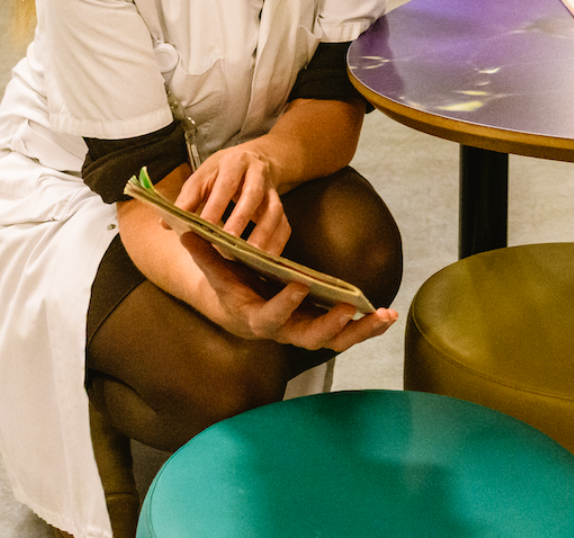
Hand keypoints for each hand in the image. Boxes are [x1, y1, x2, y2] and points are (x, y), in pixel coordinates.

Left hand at [174, 139, 288, 251]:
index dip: (215, 206)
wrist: (260, 158)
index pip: (225, 185)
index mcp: (234, 163)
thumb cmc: (224, 170)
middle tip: (228, 243)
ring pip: (274, 211)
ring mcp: (273, 190)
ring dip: (263, 234)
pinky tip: (267, 259)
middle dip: (240, 219)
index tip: (204, 228)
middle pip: (252, 196)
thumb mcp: (204, 175)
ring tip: (251, 255)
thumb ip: (187, 198)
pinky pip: (284, 225)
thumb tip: (165, 224)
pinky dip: (278, 242)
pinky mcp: (282, 206)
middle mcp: (257, 174)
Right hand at [180, 233, 399, 350]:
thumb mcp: (217, 273)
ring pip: (335, 341)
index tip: (298, 284)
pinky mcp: (322, 328)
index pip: (271, 317)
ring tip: (384, 315)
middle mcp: (285, 332)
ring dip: (361, 330)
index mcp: (258, 320)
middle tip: (347, 308)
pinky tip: (387, 314)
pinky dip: (368, 326)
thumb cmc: (231, 289)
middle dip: (330, 325)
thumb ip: (205, 255)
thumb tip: (185, 231)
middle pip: (310, 339)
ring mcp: (306, 332)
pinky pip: (347, 334)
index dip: (284, 305)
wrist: (242, 312)